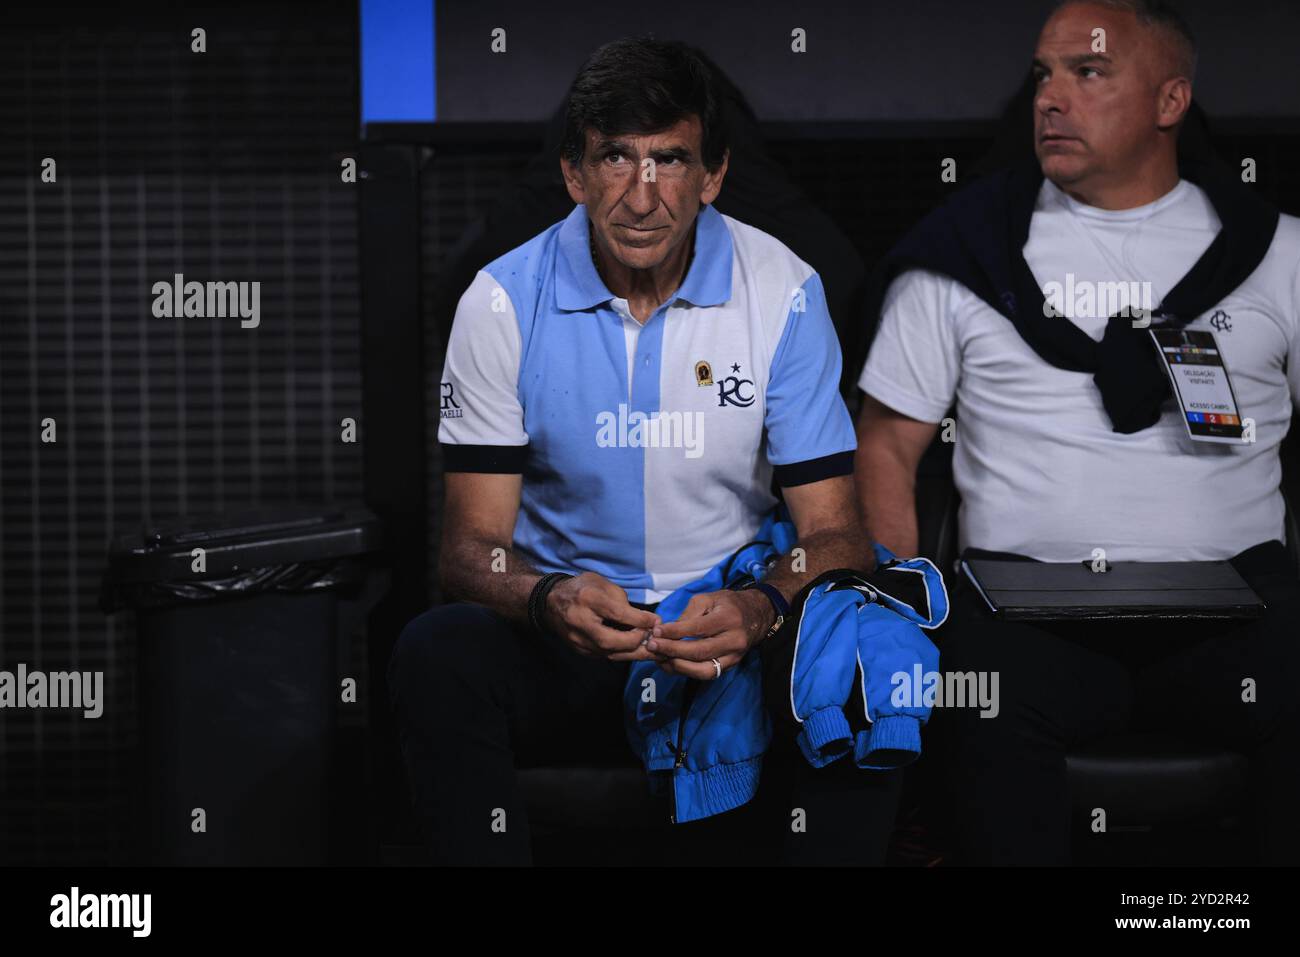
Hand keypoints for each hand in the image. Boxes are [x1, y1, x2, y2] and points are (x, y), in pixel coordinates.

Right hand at [542, 572, 661, 658]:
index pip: (618, 613)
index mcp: (587, 599)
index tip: (657, 621)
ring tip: (653, 650)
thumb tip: (645, 619)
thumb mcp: (602, 583)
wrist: (551, 602)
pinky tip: (637, 651)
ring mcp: (577, 639)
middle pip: (611, 641)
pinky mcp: (579, 650)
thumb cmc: (582, 588)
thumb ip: (622, 600)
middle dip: (636, 641)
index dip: (640, 620)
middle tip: (653, 637)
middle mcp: (580, 621)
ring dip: (633, 653)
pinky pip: (605, 656)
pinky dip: (623, 654)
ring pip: (609, 654)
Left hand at [641, 588, 776, 678]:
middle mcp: (734, 640)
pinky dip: (686, 671)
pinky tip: (671, 664)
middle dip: (672, 651)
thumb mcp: (708, 598)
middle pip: (700, 652)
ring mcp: (734, 657)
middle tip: (652, 646)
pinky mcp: (730, 666)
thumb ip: (689, 614)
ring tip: (659, 658)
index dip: (675, 632)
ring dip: (678, 667)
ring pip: (704, 670)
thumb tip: (668, 631)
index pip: (698, 628)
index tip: (656, 632)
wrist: (756, 615)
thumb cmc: (728, 604)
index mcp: (729, 619)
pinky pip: (707, 674)